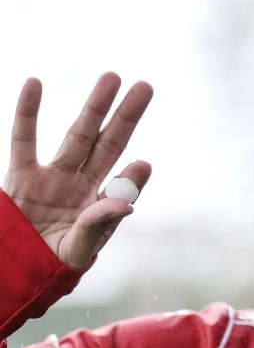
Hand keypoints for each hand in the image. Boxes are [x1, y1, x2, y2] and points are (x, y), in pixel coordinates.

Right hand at [2, 73, 152, 268]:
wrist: (16, 269)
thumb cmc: (54, 263)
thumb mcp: (80, 248)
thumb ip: (100, 225)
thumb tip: (128, 204)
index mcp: (100, 206)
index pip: (122, 184)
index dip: (133, 175)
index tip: (143, 164)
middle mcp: (82, 185)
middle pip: (108, 145)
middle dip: (126, 117)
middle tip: (145, 87)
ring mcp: (53, 177)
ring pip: (77, 135)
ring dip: (94, 107)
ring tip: (112, 78)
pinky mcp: (21, 176)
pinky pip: (23, 139)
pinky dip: (27, 113)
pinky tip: (35, 83)